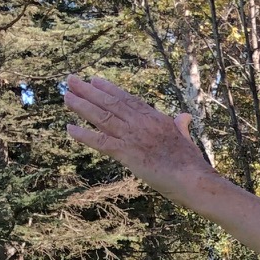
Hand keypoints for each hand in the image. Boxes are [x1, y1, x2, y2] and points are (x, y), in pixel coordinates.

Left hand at [63, 73, 213, 201]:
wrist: (194, 178)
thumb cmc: (192, 163)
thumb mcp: (186, 139)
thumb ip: (181, 126)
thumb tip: (184, 116)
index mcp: (156, 118)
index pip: (128, 99)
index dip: (109, 88)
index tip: (94, 80)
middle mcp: (142, 123)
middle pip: (111, 102)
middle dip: (88, 90)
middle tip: (71, 80)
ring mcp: (133, 137)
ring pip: (102, 117)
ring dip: (82, 106)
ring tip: (66, 96)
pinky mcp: (128, 154)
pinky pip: (101, 142)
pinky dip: (84, 135)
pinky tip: (69, 129)